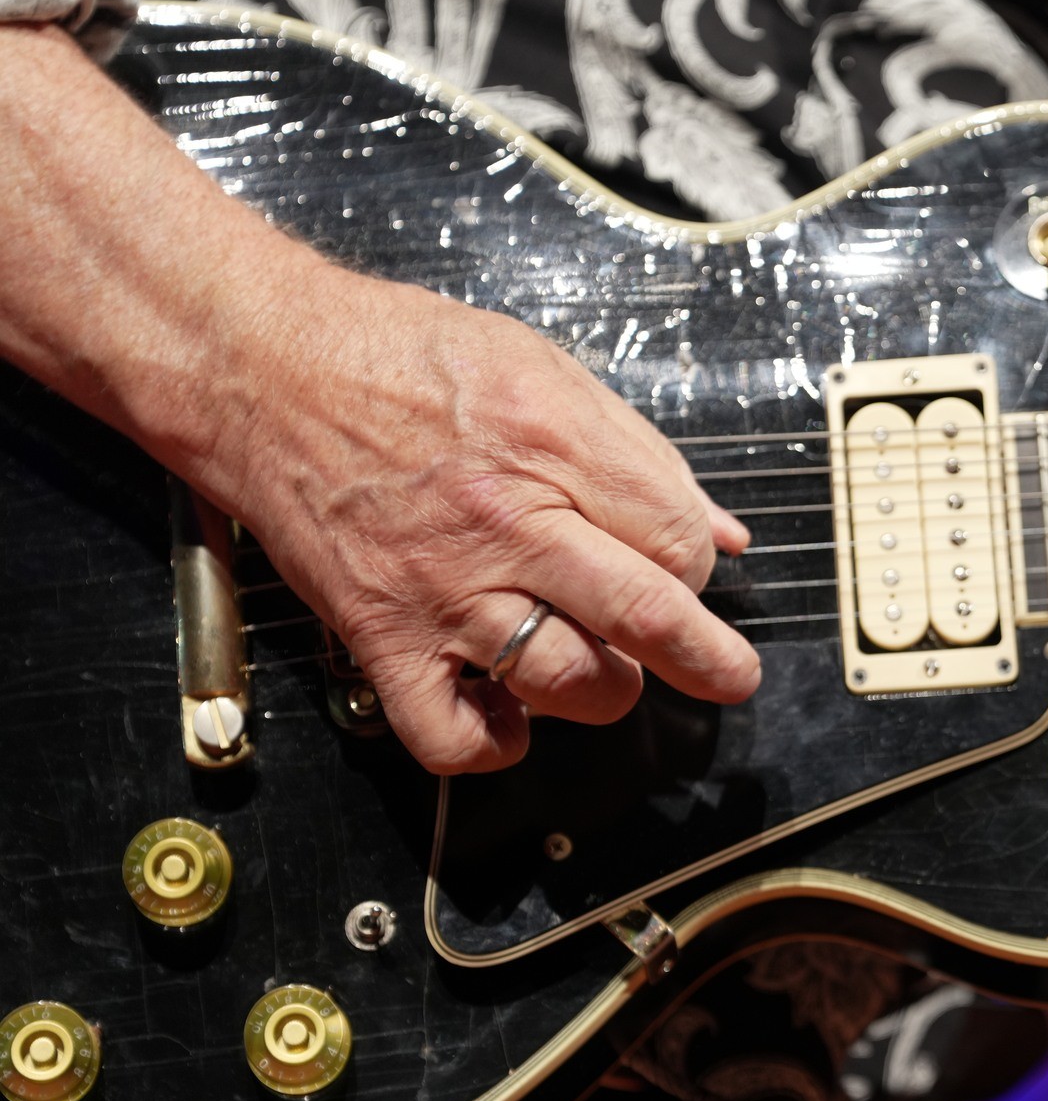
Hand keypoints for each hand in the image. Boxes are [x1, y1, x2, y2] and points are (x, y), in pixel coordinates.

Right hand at [0, 24, 757, 774]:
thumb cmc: (402, 357)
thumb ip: (641, 455)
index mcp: (558, 446)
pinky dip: (493, 743)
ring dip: (604, 691)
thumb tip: (722, 530)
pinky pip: (448, 732)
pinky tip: (511, 717)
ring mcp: (445, 588)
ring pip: (566, 682)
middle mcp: (510, 523)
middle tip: (729, 678)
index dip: (696, 564)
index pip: (679, 542)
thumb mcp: (545, 370)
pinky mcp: (383, 635)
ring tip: (599, 667)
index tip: (684, 565)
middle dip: (707, 661)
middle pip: (646, 617)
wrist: (264, 366)